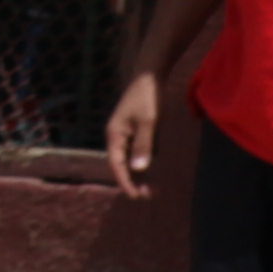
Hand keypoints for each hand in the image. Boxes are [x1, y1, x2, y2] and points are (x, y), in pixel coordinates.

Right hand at [96, 71, 161, 199]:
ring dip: (141, 175)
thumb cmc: (148, 96)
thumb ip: (144, 145)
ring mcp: (128, 135)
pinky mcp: (138, 132)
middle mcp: (118, 137)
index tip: (135, 196)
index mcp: (115, 135)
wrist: (150, 76)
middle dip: (134, 182)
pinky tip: (157, 172)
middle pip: (123, 166)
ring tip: (154, 189)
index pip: (116, 165)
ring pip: (132, 161)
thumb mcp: (148, 121)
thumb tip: (138, 169)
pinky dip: (147, 163)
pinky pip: (140, 152)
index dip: (125, 182)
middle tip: (149, 195)